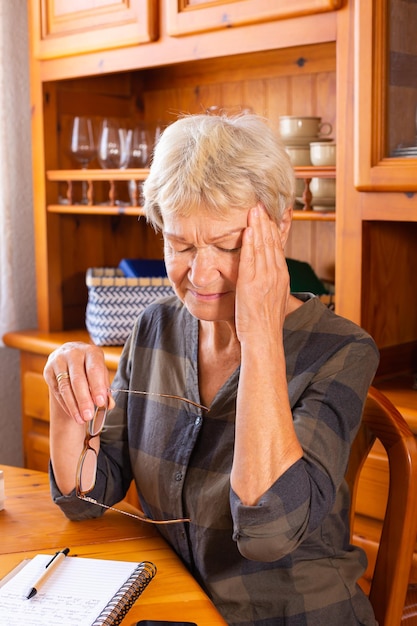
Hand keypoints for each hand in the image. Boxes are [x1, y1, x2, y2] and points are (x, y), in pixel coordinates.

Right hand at [44, 342, 113, 425]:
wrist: (70, 356)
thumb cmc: (90, 367)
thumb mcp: (101, 374)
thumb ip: (106, 389)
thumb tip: (109, 404)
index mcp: (91, 352)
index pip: (94, 370)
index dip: (97, 387)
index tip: (100, 403)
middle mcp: (73, 353)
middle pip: (78, 379)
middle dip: (83, 400)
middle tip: (88, 416)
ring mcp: (58, 361)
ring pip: (65, 387)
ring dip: (73, 405)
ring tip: (81, 419)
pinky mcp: (48, 370)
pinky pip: (57, 390)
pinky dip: (66, 404)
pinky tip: (73, 413)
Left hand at [235, 204, 289, 342]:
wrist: (263, 340)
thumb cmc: (265, 324)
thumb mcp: (272, 299)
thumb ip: (270, 284)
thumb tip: (267, 277)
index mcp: (281, 277)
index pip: (277, 247)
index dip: (273, 229)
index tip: (268, 214)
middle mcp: (276, 275)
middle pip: (272, 242)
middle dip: (267, 221)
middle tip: (261, 203)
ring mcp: (265, 279)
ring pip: (263, 246)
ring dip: (258, 226)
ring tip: (254, 209)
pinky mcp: (251, 284)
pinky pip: (251, 258)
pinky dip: (250, 242)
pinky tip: (248, 229)